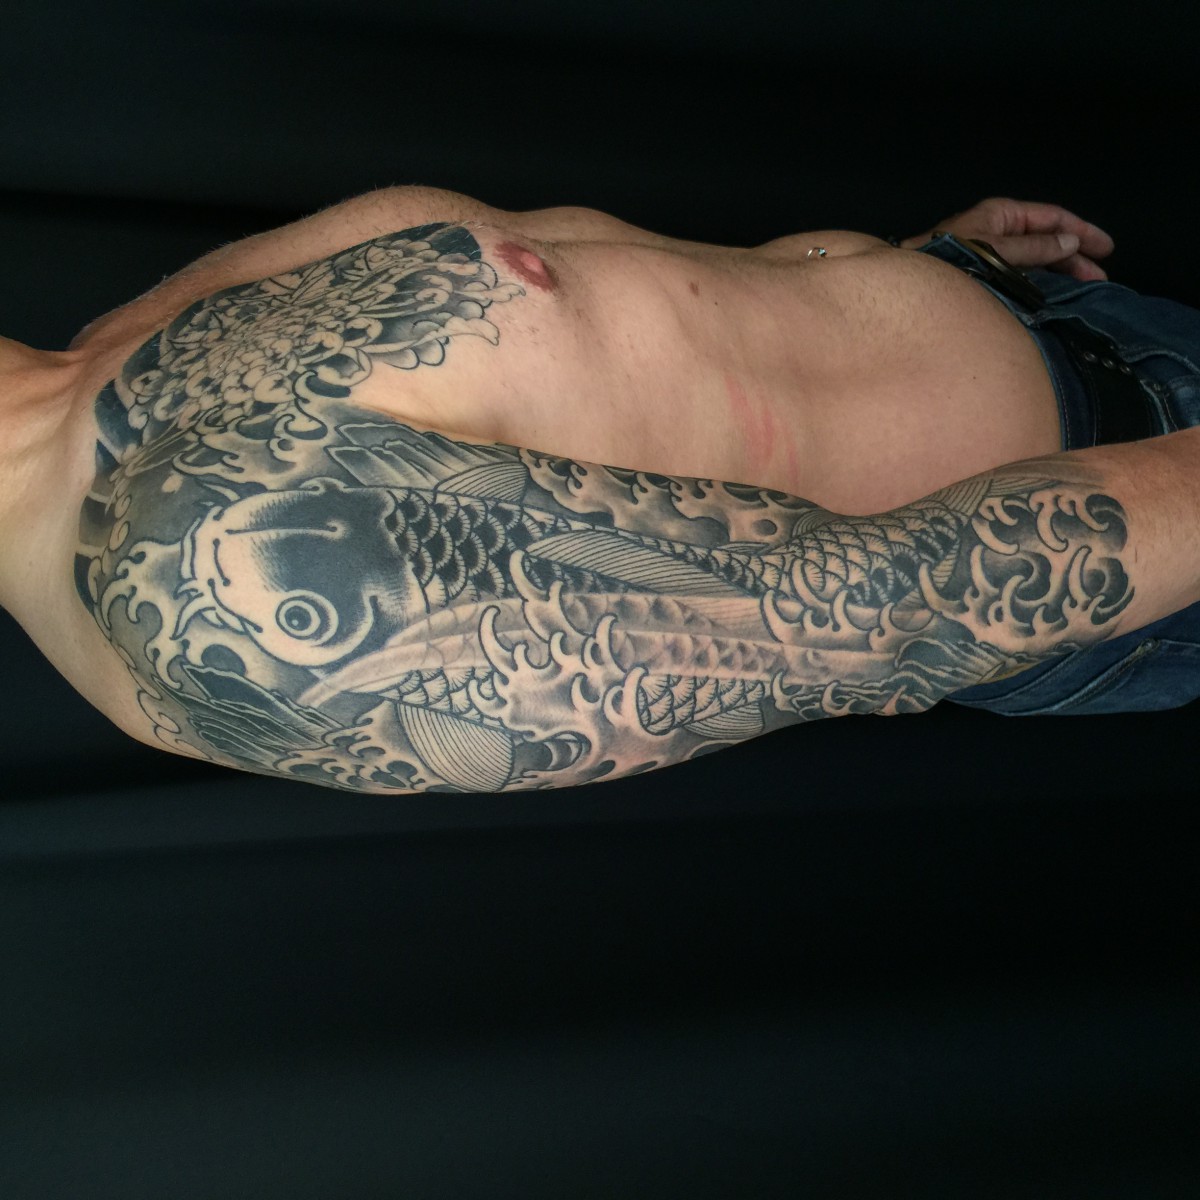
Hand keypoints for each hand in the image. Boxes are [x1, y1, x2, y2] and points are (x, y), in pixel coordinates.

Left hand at [899, 197, 1114, 281]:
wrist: (909, 284)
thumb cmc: (949, 261)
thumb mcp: (998, 249)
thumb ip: (1034, 247)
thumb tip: (1068, 242)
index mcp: (1002, 214)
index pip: (1052, 217)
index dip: (1081, 231)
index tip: (1105, 248)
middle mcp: (997, 229)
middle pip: (1046, 239)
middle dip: (1075, 256)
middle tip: (1099, 278)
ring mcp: (989, 252)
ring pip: (1034, 258)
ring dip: (1060, 271)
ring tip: (1083, 288)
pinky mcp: (981, 273)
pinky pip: (1018, 273)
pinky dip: (1039, 281)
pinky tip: (1051, 296)